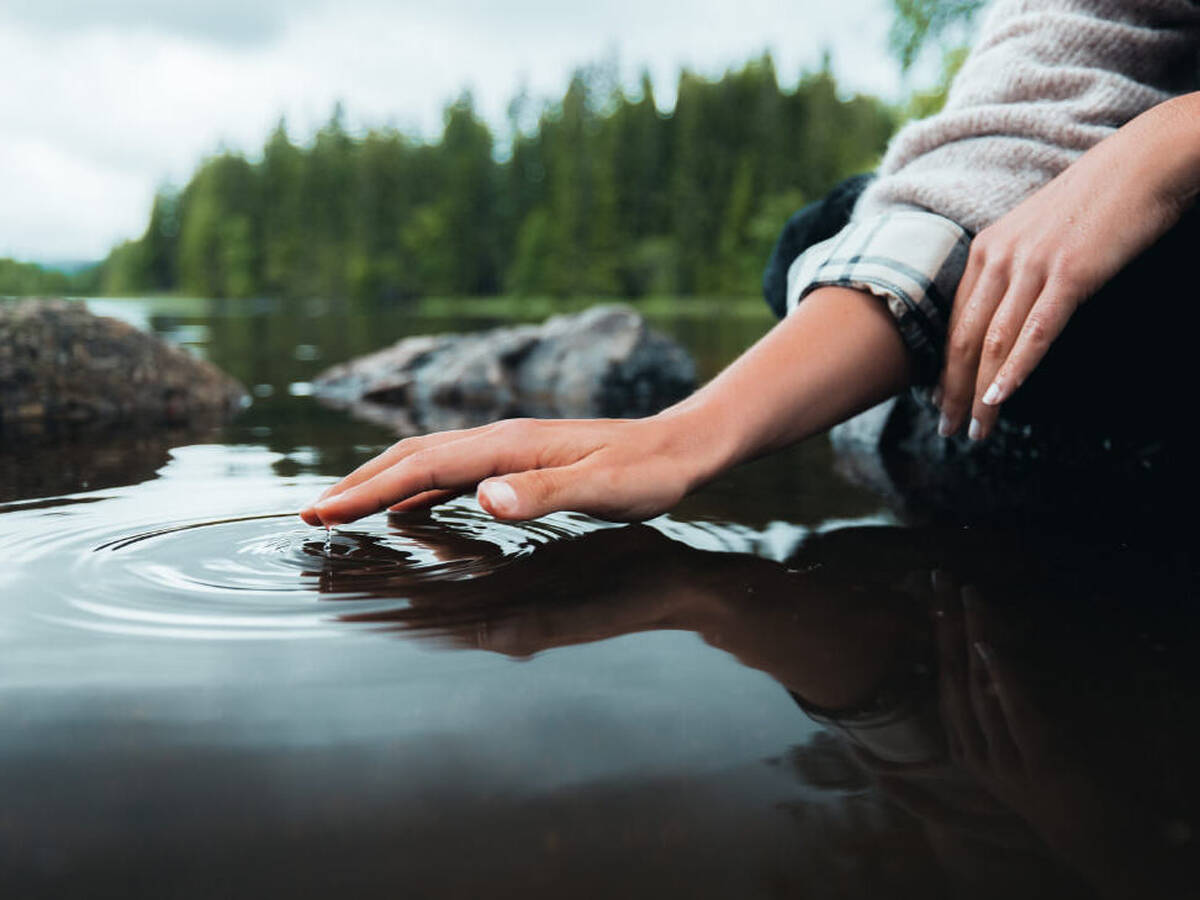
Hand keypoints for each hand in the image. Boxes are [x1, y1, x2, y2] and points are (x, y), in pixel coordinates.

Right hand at [298, 413, 723, 526]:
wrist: (680, 447)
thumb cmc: (647, 474)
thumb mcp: (604, 489)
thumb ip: (544, 494)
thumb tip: (483, 498)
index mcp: (509, 446)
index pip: (423, 467)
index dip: (369, 491)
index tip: (323, 513)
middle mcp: (499, 440)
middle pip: (411, 457)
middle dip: (358, 485)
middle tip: (311, 516)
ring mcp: (506, 449)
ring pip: (426, 463)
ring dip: (380, 485)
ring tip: (341, 510)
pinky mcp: (518, 462)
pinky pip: (451, 475)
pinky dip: (416, 490)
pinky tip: (407, 509)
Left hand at [937, 93, 1199, 440]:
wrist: (1145, 162)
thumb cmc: (1097, 201)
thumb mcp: (1040, 234)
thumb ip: (1017, 271)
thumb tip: (1007, 312)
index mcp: (987, 250)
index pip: (955, 321)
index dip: (944, 368)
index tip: (938, 402)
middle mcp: (1000, 258)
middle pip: (965, 338)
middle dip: (952, 391)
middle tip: (948, 430)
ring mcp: (1033, 265)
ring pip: (995, 342)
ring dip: (981, 391)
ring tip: (976, 429)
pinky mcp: (1070, 273)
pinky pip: (1036, 330)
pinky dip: (1016, 367)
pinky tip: (1001, 396)